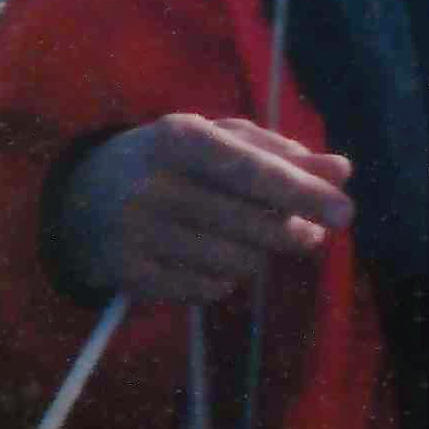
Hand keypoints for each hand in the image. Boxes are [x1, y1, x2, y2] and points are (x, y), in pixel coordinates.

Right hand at [53, 114, 355, 304]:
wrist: (82, 198)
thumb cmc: (171, 161)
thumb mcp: (219, 142)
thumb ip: (282, 154)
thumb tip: (342, 170)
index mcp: (179, 137)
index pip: (252, 170)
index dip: (302, 192)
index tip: (346, 211)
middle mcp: (154, 184)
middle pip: (250, 223)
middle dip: (292, 233)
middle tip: (309, 235)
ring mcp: (137, 233)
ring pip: (234, 262)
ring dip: (256, 257)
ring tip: (246, 240)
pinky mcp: (128, 275)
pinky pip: (205, 291)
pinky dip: (221, 281)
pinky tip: (207, 259)